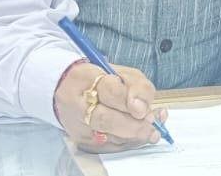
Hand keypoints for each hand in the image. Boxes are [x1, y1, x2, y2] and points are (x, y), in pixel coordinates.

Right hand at [53, 62, 167, 152]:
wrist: (67, 89)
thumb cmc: (98, 80)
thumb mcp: (121, 73)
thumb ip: (137, 87)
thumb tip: (143, 109)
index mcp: (86, 79)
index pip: (109, 91)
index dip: (128, 101)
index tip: (142, 110)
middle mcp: (78, 104)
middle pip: (107, 120)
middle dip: (134, 126)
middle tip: (153, 127)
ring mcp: (79, 125)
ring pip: (110, 137)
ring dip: (135, 135)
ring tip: (151, 130)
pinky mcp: (83, 140)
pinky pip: (110, 146)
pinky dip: (128, 142)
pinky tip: (139, 135)